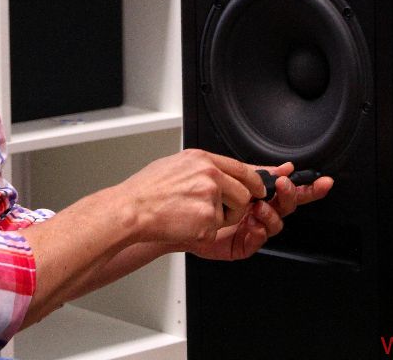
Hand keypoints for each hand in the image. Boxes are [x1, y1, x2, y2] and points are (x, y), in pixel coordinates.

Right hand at [113, 149, 267, 247]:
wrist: (132, 210)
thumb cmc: (147, 190)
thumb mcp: (176, 164)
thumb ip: (203, 167)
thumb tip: (220, 171)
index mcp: (202, 160)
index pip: (241, 168)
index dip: (254, 180)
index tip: (260, 187)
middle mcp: (209, 176)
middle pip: (244, 193)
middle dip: (237, 206)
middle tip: (216, 210)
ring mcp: (209, 198)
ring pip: (232, 214)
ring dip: (219, 220)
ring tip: (191, 215)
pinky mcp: (207, 221)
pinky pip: (215, 231)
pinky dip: (202, 233)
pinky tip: (184, 224)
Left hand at [188, 161, 334, 261]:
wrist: (167, 213)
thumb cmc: (194, 195)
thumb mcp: (227, 175)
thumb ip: (256, 173)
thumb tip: (283, 167)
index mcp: (257, 194)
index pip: (287, 190)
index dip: (307, 187)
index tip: (322, 182)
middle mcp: (257, 211)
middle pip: (286, 206)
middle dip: (291, 195)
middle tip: (284, 186)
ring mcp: (250, 228)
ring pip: (276, 223)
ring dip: (271, 212)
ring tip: (259, 206)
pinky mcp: (240, 245)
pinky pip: (258, 240)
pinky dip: (259, 230)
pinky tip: (253, 222)